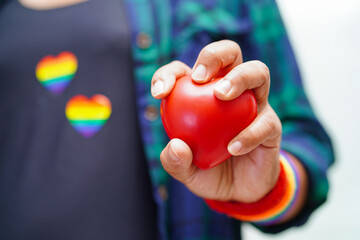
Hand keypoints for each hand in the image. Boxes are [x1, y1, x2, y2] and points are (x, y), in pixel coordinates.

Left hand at [151, 40, 281, 202]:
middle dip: (213, 56)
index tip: (160, 92)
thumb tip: (176, 146)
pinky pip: (264, 121)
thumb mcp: (186, 172)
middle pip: (229, 53)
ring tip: (221, 94)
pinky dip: (249, 132)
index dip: (169, 74)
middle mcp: (230, 91)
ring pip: (257, 72)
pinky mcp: (271, 125)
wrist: (239, 192)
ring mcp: (253, 105)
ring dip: (239, 77)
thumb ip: (176, 163)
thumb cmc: (209, 172)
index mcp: (201, 94)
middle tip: (199, 77)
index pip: (183, 72)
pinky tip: (233, 147)